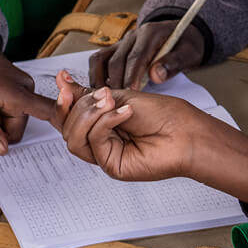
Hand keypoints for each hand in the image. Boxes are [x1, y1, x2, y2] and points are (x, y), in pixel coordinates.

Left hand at [0, 39, 56, 153]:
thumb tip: (1, 149)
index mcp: (17, 93)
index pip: (50, 112)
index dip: (62, 124)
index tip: (72, 133)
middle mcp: (24, 91)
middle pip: (13, 128)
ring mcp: (19, 91)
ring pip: (6, 123)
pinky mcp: (13, 91)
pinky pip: (4, 113)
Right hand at [52, 71, 247, 204]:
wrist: (185, 131)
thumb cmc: (161, 114)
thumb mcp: (120, 96)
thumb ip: (89, 95)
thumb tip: (63, 81)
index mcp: (100, 123)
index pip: (68, 116)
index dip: (62, 100)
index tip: (63, 81)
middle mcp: (99, 140)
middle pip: (67, 127)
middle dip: (77, 106)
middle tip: (101, 94)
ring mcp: (104, 154)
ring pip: (74, 137)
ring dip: (89, 114)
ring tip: (111, 101)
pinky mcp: (111, 165)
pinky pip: (93, 141)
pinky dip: (105, 122)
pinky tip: (124, 113)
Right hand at [89, 20, 205, 89]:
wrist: (181, 36)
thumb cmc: (185, 47)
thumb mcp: (189, 54)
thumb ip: (173, 63)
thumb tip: (155, 75)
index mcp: (150, 33)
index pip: (136, 57)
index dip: (132, 76)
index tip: (132, 93)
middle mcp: (132, 35)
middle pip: (116, 60)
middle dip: (117, 83)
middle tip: (118, 103)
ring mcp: (121, 42)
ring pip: (101, 60)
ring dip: (101, 80)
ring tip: (106, 100)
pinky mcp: (115, 49)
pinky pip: (98, 60)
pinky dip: (96, 76)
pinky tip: (102, 92)